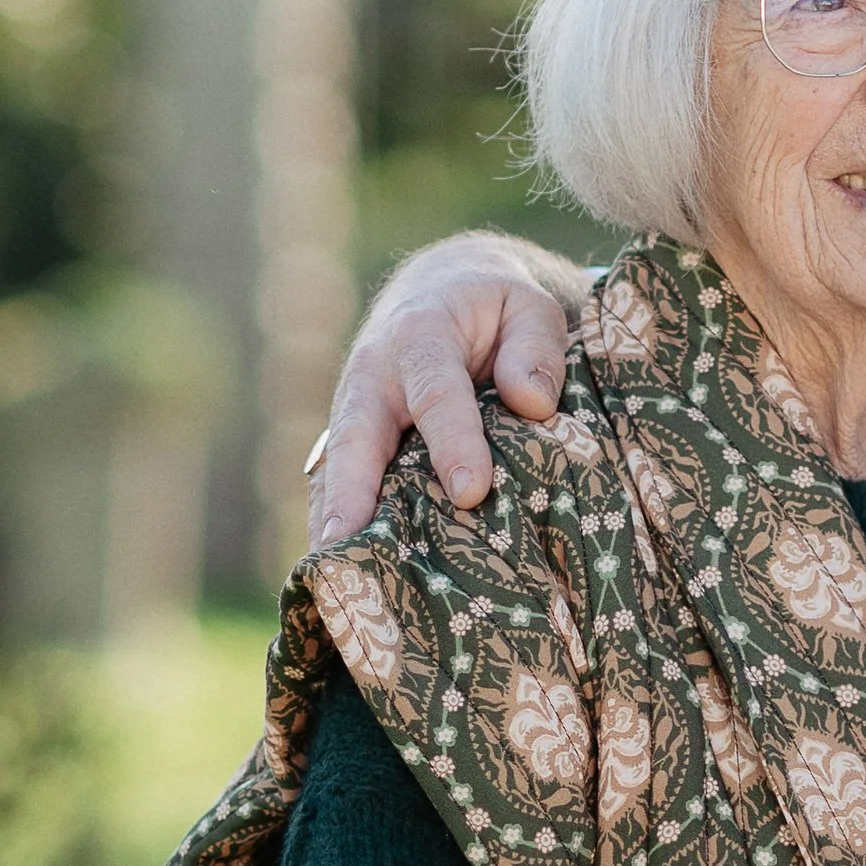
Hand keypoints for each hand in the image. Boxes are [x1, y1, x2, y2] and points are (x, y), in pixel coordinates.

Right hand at [308, 234, 584, 545]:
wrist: (442, 288)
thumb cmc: (494, 305)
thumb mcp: (528, 306)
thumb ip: (535, 348)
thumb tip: (533, 402)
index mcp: (420, 335)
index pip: (435, 393)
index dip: (452, 443)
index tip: (471, 492)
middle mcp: (373, 375)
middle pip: (356, 438)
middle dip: (351, 494)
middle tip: (349, 547)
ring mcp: (354, 410)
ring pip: (335, 469)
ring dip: (330, 521)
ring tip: (332, 578)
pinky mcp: (351, 439)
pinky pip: (334, 483)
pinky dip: (331, 524)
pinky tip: (336, 571)